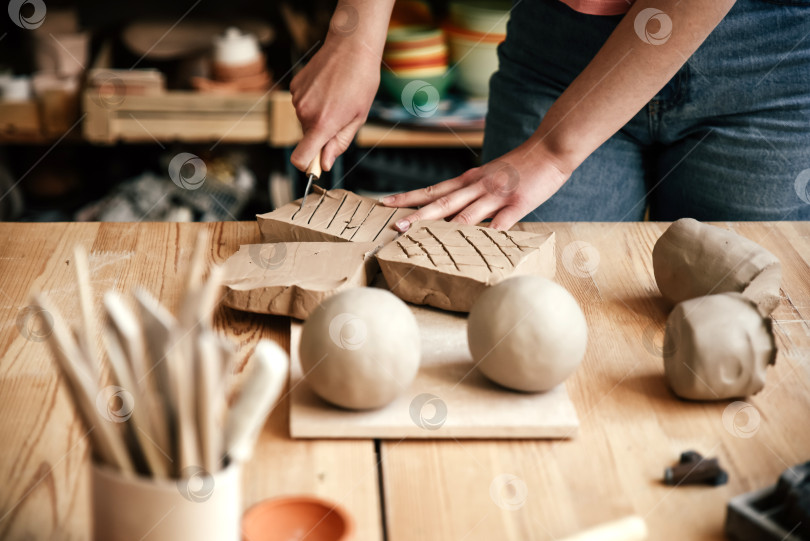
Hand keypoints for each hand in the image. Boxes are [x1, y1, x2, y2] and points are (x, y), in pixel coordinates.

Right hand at [289, 38, 380, 172]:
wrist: (351, 46)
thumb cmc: (361, 82)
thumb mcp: (358, 118)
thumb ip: (340, 143)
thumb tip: (325, 163)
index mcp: (323, 124)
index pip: (300, 157)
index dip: (307, 165)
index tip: (316, 163)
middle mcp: (305, 112)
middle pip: (306, 138)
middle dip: (320, 134)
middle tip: (340, 116)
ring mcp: (297, 98)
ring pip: (304, 120)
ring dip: (317, 116)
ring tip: (335, 97)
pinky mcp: (294, 86)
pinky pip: (301, 103)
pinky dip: (312, 101)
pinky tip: (326, 88)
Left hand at [381, 143, 570, 230]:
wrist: (550, 148)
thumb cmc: (520, 166)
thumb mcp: (489, 176)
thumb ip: (472, 195)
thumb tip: (452, 215)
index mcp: (469, 180)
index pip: (433, 189)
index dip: (408, 197)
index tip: (385, 203)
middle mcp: (478, 186)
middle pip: (442, 202)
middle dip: (418, 215)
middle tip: (395, 226)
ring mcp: (497, 195)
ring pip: (466, 212)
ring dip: (444, 226)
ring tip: (427, 237)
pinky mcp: (519, 203)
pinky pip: (502, 222)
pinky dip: (489, 234)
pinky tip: (477, 246)